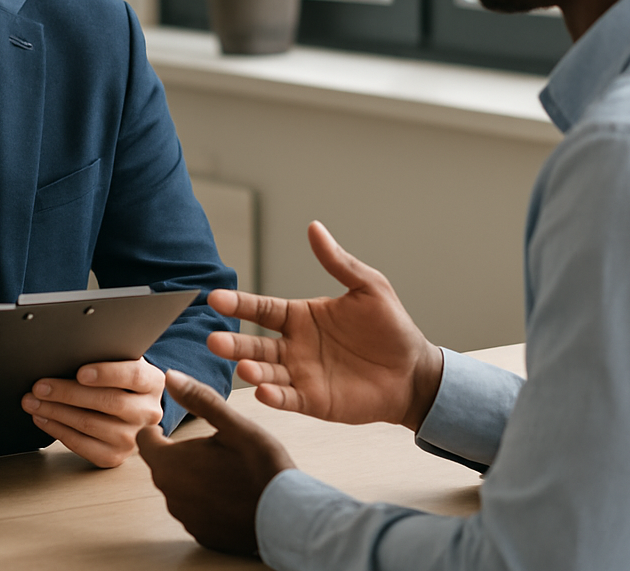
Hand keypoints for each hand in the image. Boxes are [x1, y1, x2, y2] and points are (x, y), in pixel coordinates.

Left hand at [21, 356, 164, 467]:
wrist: (131, 408)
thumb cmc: (119, 378)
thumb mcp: (121, 361)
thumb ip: (106, 355)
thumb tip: (70, 351)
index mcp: (153, 382)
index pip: (134, 376)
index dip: (107, 373)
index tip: (79, 372)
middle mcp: (148, 412)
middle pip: (108, 402)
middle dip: (68, 393)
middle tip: (40, 386)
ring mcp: (133, 438)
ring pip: (91, 425)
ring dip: (56, 412)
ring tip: (33, 401)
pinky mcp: (115, 457)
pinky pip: (82, 445)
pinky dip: (58, 430)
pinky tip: (43, 418)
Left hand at [137, 369, 294, 554]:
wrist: (289, 518)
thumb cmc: (262, 467)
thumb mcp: (233, 424)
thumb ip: (199, 399)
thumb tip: (171, 377)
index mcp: (172, 464)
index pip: (144, 439)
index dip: (158, 429)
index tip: (175, 427)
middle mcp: (172, 495)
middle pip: (161, 464)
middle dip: (177, 451)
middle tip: (209, 444)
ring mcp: (187, 518)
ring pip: (178, 487)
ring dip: (191, 476)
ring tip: (223, 467)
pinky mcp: (202, 535)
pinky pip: (193, 509)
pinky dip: (205, 499)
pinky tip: (229, 491)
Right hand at [208, 221, 443, 430]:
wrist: (414, 371)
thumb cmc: (390, 326)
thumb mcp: (367, 287)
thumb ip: (337, 262)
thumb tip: (314, 227)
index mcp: (300, 316)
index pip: (262, 309)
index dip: (239, 304)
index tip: (215, 298)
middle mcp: (294, 346)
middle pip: (255, 344)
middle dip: (233, 343)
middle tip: (214, 340)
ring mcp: (301, 375)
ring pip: (267, 372)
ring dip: (252, 371)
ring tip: (243, 367)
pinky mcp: (314, 401)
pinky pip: (289, 399)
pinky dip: (275, 396)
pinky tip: (264, 391)